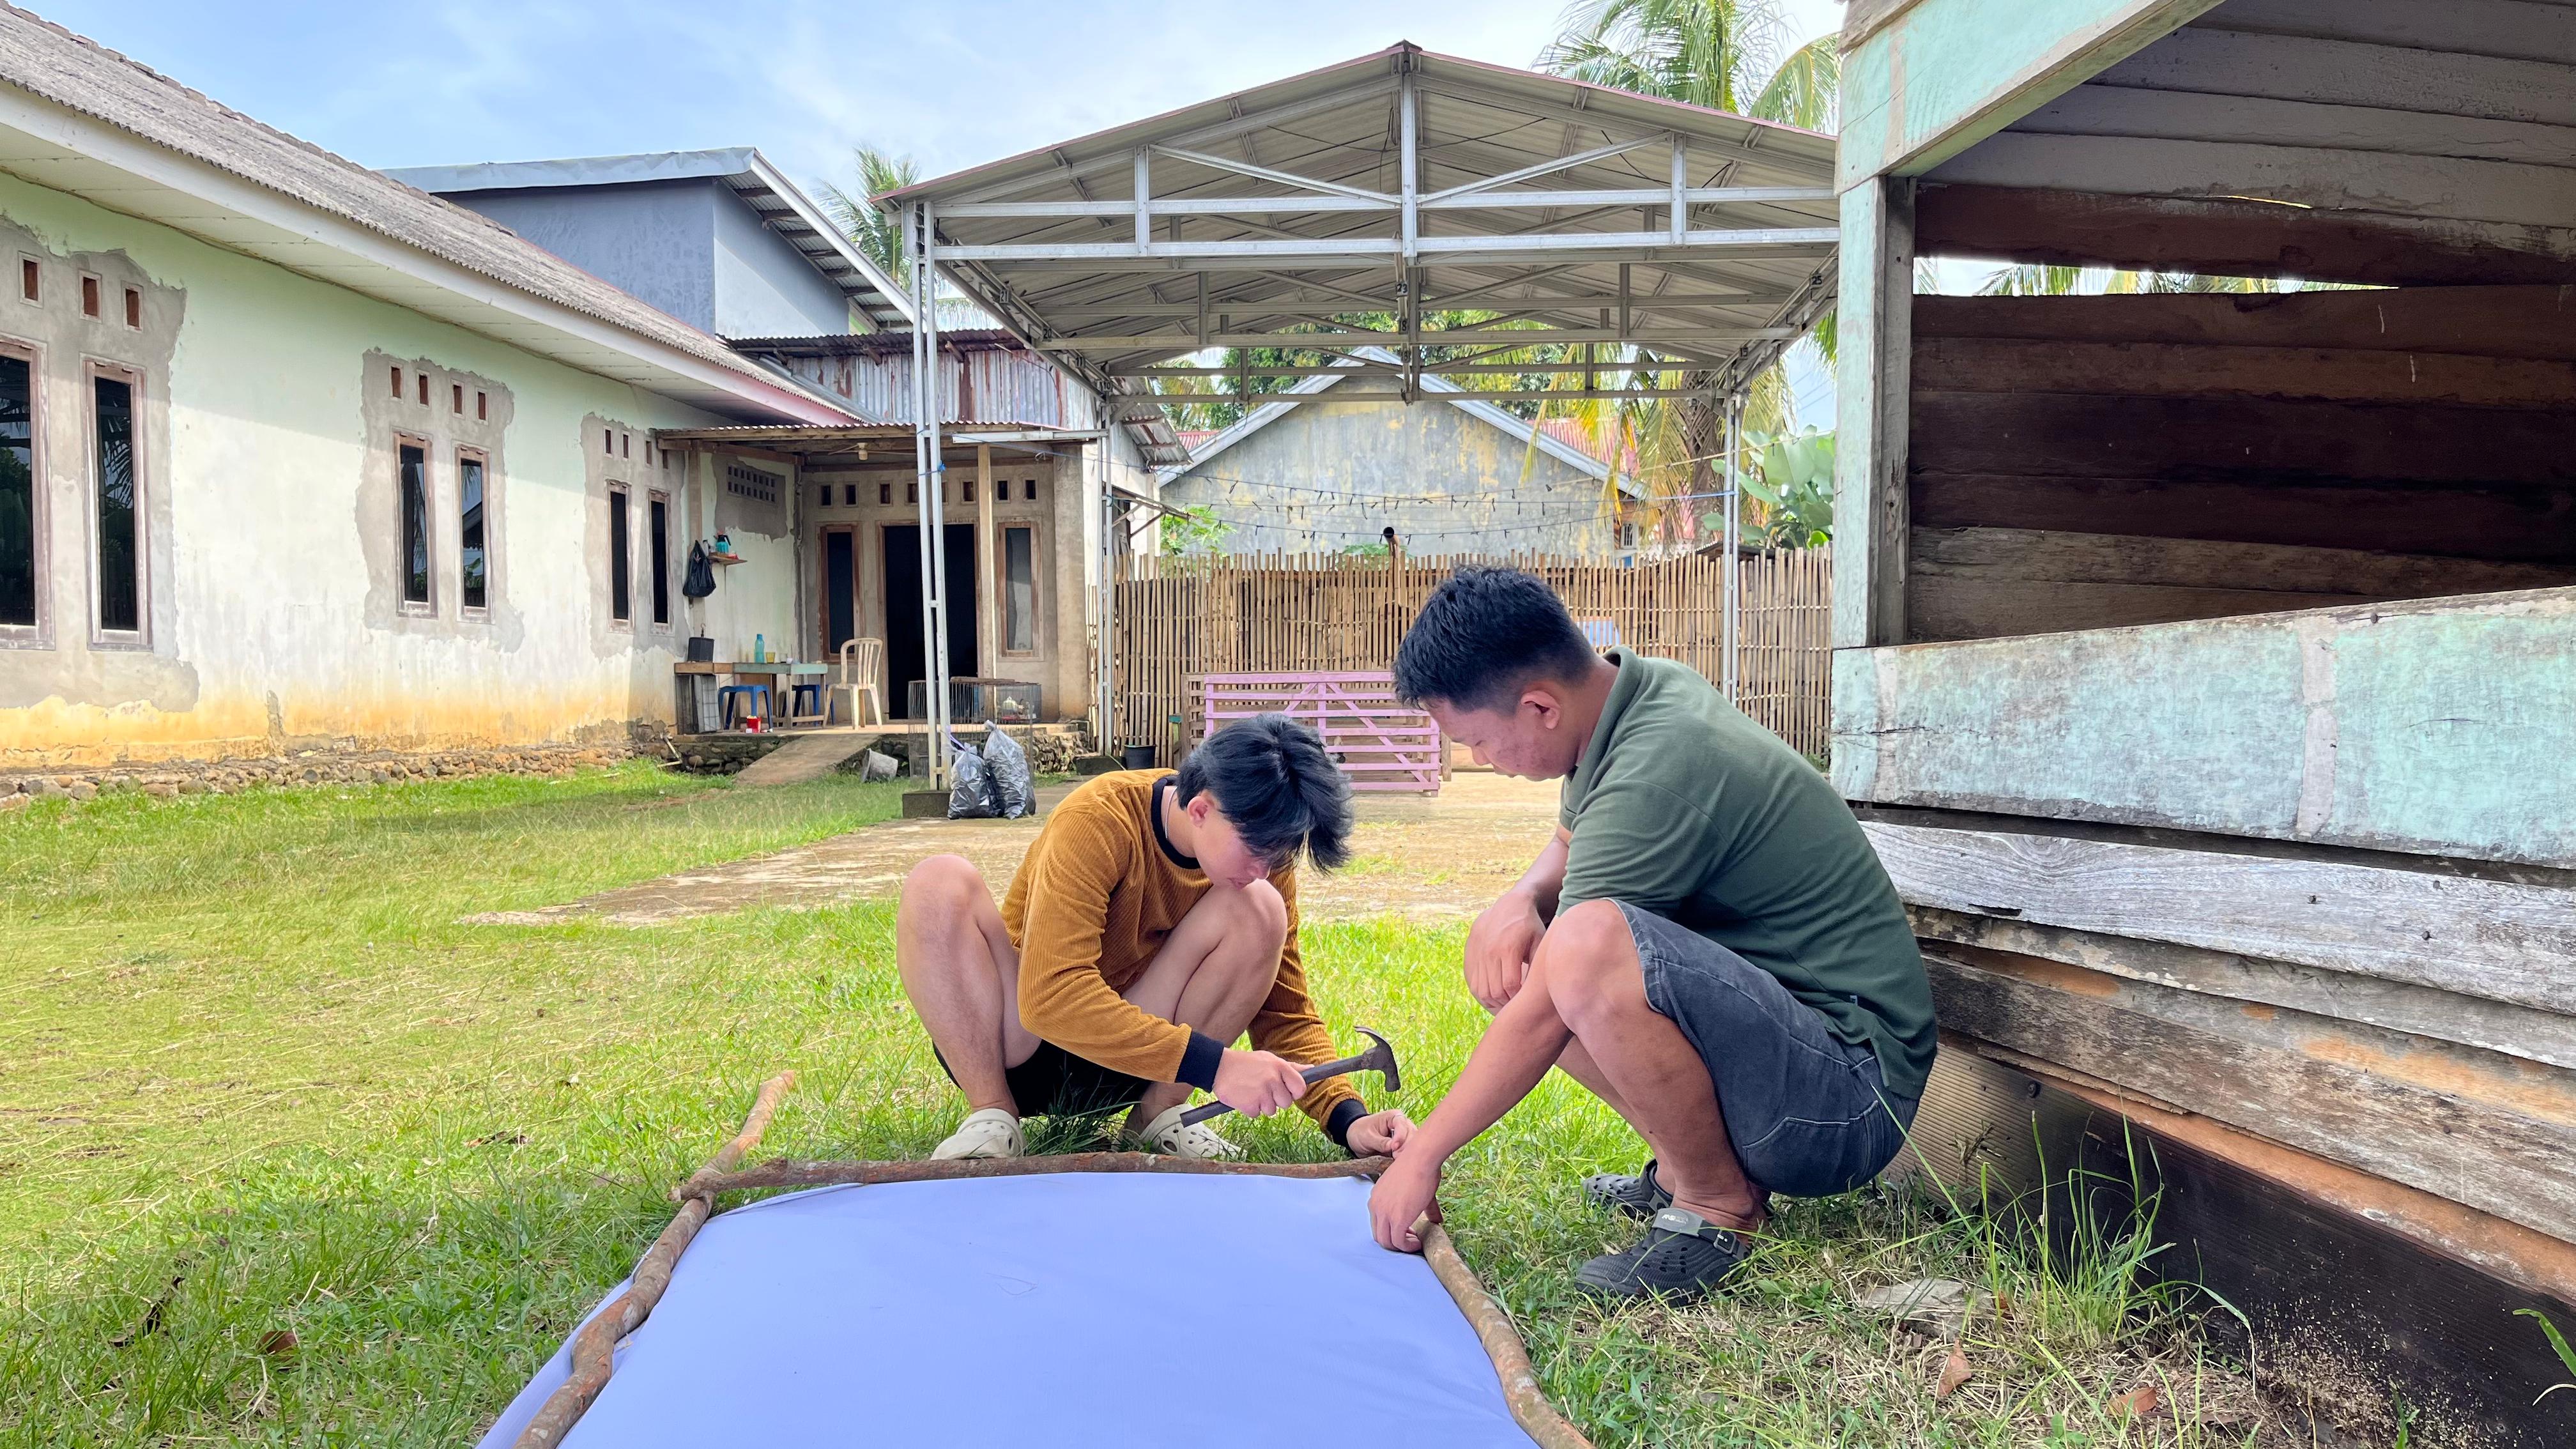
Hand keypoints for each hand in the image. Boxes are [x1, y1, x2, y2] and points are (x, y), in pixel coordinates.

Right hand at [1212, 1048, 1306, 1117]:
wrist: (1218, 1067)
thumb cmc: (1247, 1063)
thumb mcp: (1270, 1059)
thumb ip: (1291, 1067)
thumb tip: (1311, 1069)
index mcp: (1279, 1067)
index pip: (1300, 1088)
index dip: (1294, 1092)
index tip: (1286, 1091)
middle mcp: (1273, 1080)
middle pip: (1286, 1103)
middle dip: (1276, 1100)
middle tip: (1263, 1089)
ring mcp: (1262, 1093)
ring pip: (1272, 1111)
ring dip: (1262, 1105)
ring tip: (1251, 1091)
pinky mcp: (1250, 1105)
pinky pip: (1256, 1114)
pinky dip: (1249, 1108)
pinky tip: (1243, 1096)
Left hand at [1344, 1109, 1413, 1155]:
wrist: (1355, 1138)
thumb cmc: (1360, 1132)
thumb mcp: (1368, 1137)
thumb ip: (1381, 1142)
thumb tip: (1394, 1148)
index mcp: (1394, 1117)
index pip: (1403, 1125)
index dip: (1400, 1137)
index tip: (1394, 1147)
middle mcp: (1403, 1126)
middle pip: (1412, 1135)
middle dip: (1405, 1147)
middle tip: (1396, 1157)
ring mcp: (1404, 1137)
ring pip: (1413, 1145)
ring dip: (1406, 1153)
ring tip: (1396, 1160)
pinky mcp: (1402, 1148)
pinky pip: (1408, 1153)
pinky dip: (1404, 1159)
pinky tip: (1398, 1163)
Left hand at [1369, 1151, 1442, 1252]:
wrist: (1421, 1158)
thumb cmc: (1419, 1167)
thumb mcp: (1413, 1189)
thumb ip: (1423, 1207)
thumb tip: (1436, 1221)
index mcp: (1376, 1198)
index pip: (1377, 1224)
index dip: (1391, 1231)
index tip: (1407, 1230)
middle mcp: (1375, 1207)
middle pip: (1379, 1236)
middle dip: (1395, 1241)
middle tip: (1411, 1238)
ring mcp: (1384, 1214)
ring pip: (1387, 1243)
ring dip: (1402, 1246)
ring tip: (1415, 1242)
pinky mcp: (1397, 1220)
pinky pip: (1399, 1243)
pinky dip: (1408, 1247)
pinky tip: (1419, 1242)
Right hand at [1463, 889, 1544, 1010]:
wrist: (1509, 905)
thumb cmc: (1530, 927)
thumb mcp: (1540, 943)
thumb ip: (1537, 966)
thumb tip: (1537, 992)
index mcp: (1508, 948)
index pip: (1510, 985)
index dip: (1518, 999)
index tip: (1525, 1003)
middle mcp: (1489, 951)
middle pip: (1494, 991)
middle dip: (1505, 1005)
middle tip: (1515, 1009)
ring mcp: (1477, 952)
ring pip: (1480, 990)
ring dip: (1492, 1003)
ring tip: (1505, 1005)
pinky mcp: (1470, 953)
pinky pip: (1472, 982)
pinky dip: (1481, 994)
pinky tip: (1493, 998)